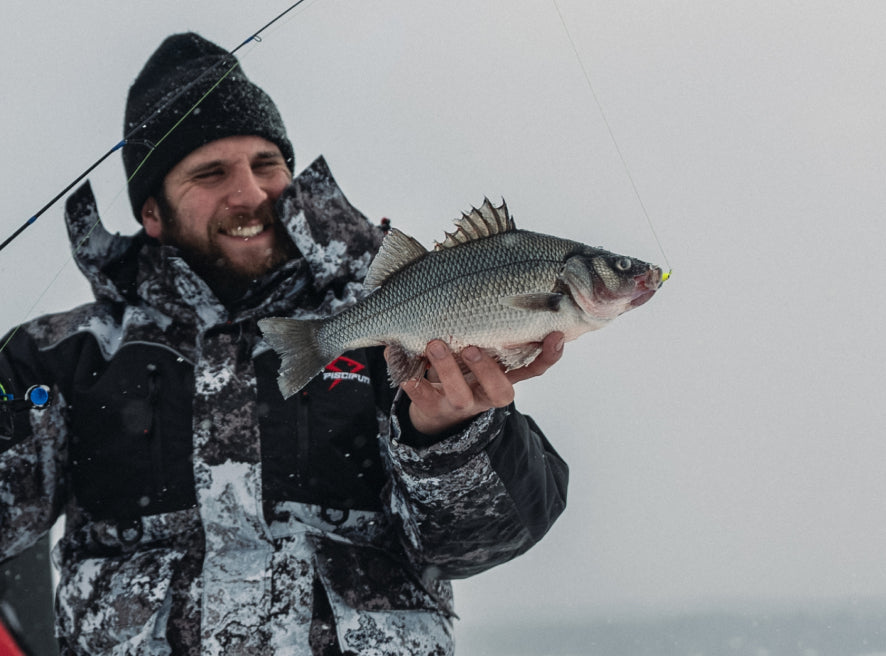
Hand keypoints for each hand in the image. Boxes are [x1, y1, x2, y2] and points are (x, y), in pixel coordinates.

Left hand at [387, 332, 564, 436]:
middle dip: (487, 368)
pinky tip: (404, 367)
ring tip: (435, 343)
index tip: (555, 335)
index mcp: (505, 376)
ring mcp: (460, 404)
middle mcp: (487, 393)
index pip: (534, 368)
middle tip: (473, 346)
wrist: (435, 409)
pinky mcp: (433, 408)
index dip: (547, 356)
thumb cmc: (464, 365)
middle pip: (500, 390)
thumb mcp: (481, 347)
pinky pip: (423, 398)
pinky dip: (413, 383)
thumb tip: (503, 281)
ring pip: (460, 395)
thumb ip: (488, 324)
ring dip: (448, 369)